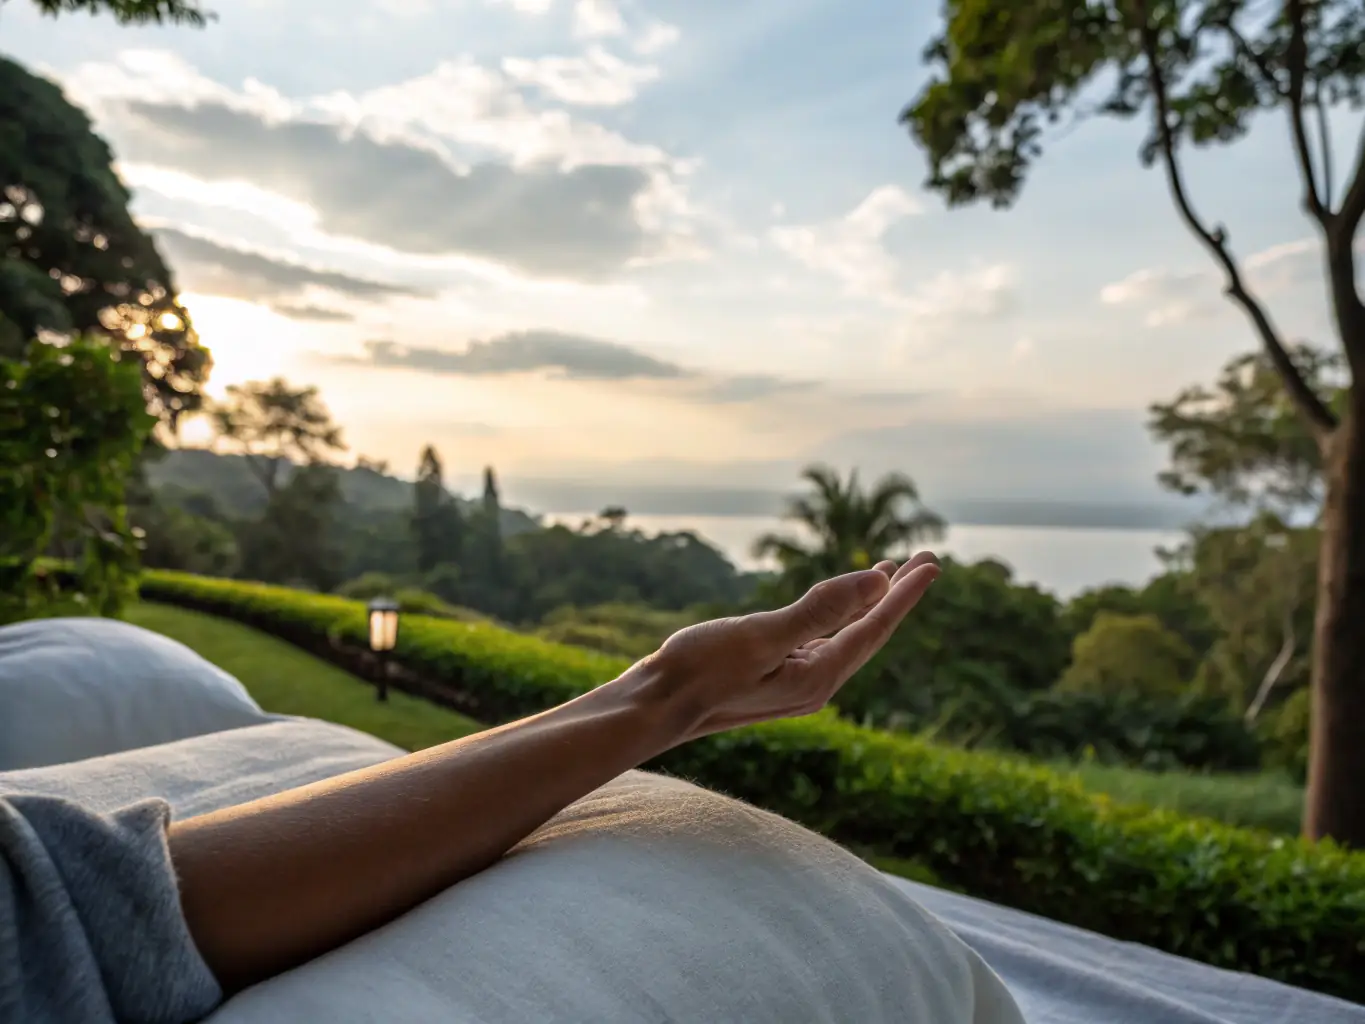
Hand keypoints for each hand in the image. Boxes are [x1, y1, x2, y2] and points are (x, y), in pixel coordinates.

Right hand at [630, 552, 940, 742]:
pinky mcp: (773, 679)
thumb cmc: (699, 670)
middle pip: (868, 634)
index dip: (905, 593)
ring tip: (887, 575)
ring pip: (845, 638)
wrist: (653, 707)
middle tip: (925, 560)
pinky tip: (833, 608)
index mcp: (818, 676)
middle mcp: (814, 685)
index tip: (933, 562)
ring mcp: (794, 685)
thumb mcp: (762, 636)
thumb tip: (876, 584)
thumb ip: (820, 610)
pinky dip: (836, 617)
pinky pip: (821, 643)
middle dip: (895, 596)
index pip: (875, 627)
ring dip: (867, 605)